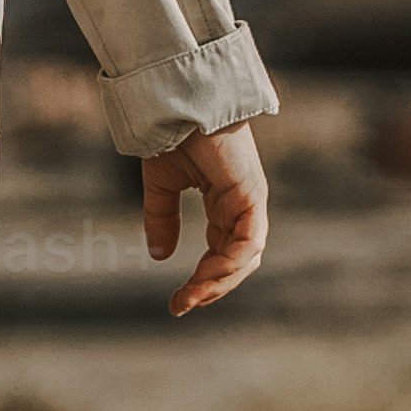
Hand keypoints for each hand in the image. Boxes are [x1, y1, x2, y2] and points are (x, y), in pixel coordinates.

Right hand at [137, 123, 265, 314]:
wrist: (178, 105)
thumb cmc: (173, 135)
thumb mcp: (163, 186)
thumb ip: (163, 219)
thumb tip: (159, 256)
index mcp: (226, 204)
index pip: (224, 252)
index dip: (203, 280)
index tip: (178, 302)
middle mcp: (243, 206)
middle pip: (238, 261)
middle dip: (212, 288)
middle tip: (182, 305)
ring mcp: (251, 201)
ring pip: (245, 257)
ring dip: (218, 282)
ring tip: (190, 296)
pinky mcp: (251, 195)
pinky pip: (247, 242)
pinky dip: (229, 264)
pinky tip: (204, 277)